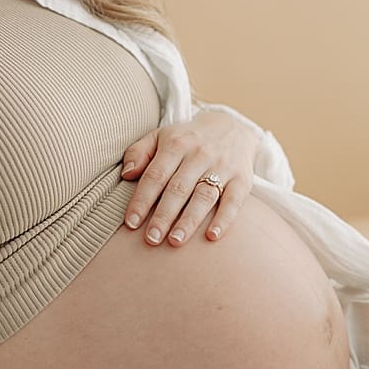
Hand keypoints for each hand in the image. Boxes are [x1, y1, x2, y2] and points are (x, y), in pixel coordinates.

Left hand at [120, 111, 261, 248]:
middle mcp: (199, 154)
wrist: (231, 126)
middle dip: (163, 215)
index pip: (155, 175)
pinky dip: (224, 219)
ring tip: (175, 241)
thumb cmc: (187, 139)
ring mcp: (222, 167)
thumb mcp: (161, 136)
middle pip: (178, 188)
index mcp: (176, 144)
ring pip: (204, 196)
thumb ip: (139, 152)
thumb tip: (126, 174)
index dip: (142, 200)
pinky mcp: (242, 179)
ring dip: (189, 220)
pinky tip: (212, 236)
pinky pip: (233, 201)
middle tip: (151, 239)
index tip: (131, 223)